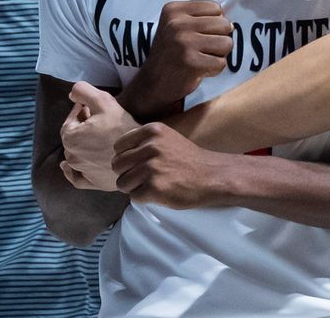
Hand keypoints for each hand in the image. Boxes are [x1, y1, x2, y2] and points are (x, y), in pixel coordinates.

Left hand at [60, 82, 137, 190]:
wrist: (141, 152)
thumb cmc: (121, 126)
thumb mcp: (103, 100)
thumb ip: (83, 91)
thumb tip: (72, 94)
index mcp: (70, 138)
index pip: (70, 121)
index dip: (81, 112)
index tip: (91, 108)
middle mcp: (72, 157)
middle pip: (73, 138)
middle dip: (82, 128)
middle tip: (97, 121)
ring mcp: (82, 172)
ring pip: (76, 156)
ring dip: (83, 145)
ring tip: (98, 138)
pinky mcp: (93, 184)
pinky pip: (77, 177)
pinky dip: (74, 171)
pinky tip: (76, 167)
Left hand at [112, 123, 227, 209]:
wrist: (212, 176)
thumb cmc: (188, 159)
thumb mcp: (166, 138)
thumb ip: (143, 142)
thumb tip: (117, 155)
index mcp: (152, 131)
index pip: (118, 146)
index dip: (125, 158)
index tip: (137, 164)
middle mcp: (150, 146)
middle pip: (117, 165)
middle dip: (126, 174)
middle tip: (143, 178)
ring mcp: (151, 167)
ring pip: (122, 182)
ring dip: (133, 188)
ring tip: (151, 186)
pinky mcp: (154, 187)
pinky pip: (133, 197)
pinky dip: (143, 199)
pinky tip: (158, 193)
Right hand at [121, 0, 231, 119]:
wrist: (152, 83)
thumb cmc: (170, 53)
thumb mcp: (176, 25)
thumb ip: (200, 18)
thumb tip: (231, 24)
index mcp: (174, 10)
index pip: (215, 7)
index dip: (214, 23)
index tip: (199, 34)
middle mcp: (177, 23)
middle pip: (224, 24)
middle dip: (219, 38)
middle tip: (202, 49)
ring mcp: (184, 43)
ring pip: (226, 43)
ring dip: (218, 54)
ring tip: (202, 58)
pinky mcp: (192, 63)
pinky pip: (221, 62)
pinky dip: (214, 69)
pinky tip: (200, 70)